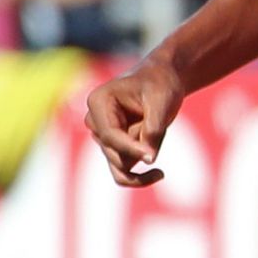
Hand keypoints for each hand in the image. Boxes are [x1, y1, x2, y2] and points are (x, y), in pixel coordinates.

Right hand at [84, 61, 183, 187]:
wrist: (162, 80)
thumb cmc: (161, 84)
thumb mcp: (162, 101)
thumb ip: (153, 129)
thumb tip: (148, 160)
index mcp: (98, 102)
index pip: (109, 135)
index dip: (130, 148)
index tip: (152, 158)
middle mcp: (94, 121)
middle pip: (114, 151)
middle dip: (141, 147)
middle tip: (161, 129)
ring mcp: (102, 136)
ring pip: (121, 163)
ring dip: (146, 150)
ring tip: (161, 128)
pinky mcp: (113, 148)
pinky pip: (122, 172)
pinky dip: (139, 178)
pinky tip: (159, 174)